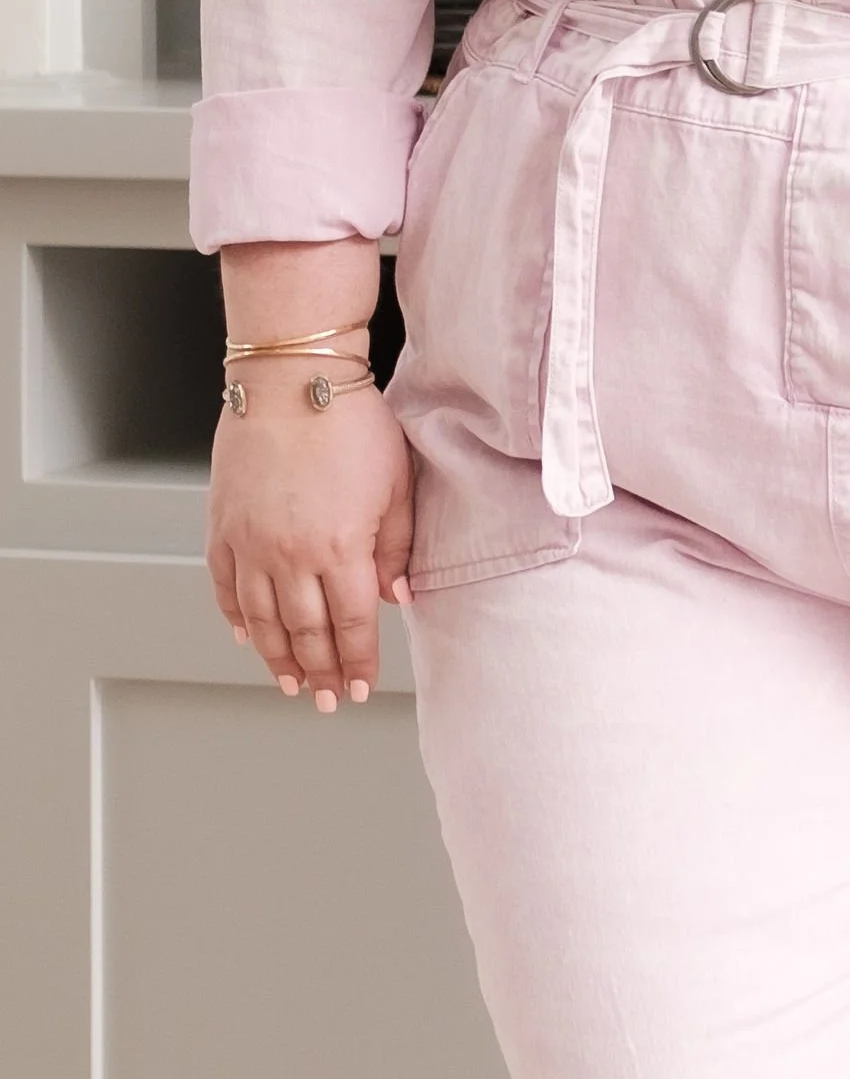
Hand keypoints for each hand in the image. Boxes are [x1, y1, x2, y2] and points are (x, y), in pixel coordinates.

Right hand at [208, 368, 415, 709]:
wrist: (291, 378)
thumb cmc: (349, 420)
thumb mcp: (395, 481)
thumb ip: (396, 545)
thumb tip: (398, 596)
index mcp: (338, 547)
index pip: (352, 622)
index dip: (357, 660)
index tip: (360, 687)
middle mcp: (289, 555)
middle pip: (305, 631)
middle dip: (320, 672)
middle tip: (327, 700)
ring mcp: (250, 543)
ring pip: (261, 621)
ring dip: (277, 658)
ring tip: (291, 683)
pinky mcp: (223, 526)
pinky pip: (225, 587)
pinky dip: (235, 618)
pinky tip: (246, 636)